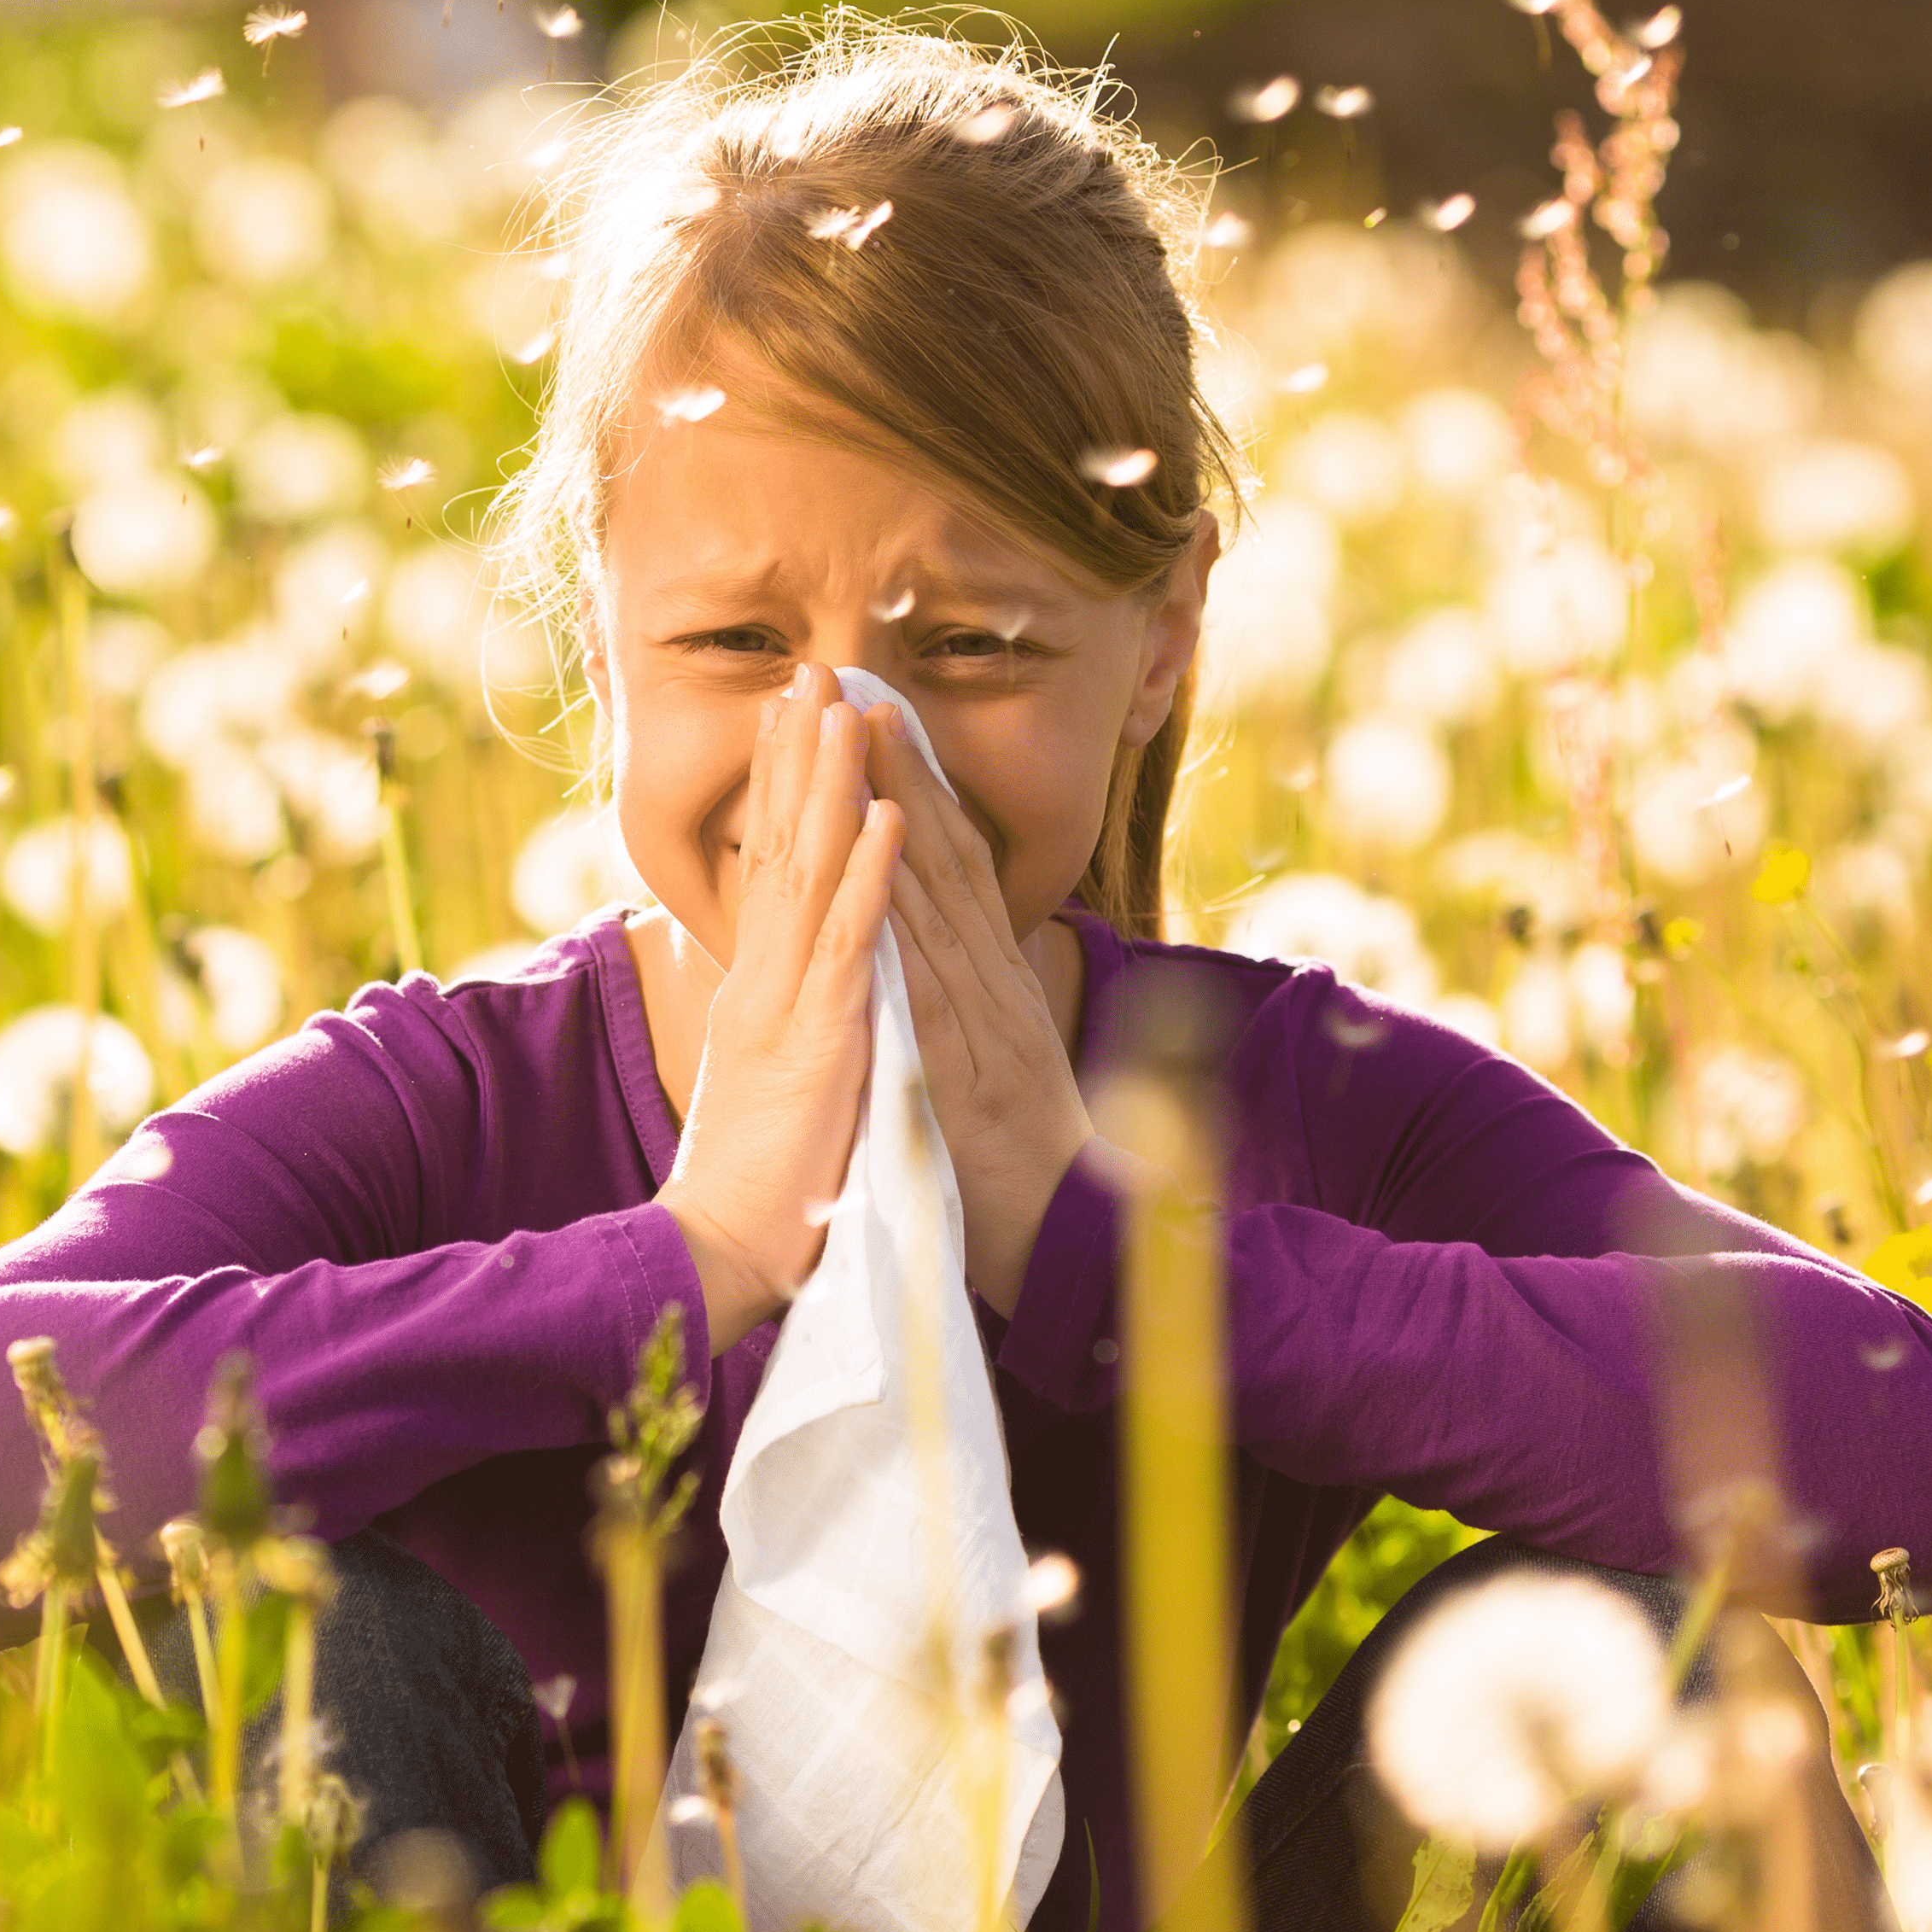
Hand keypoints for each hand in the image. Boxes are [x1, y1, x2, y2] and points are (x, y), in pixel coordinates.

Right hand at [656, 668, 906, 1357]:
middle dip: (797, 755)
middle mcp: (764, 978)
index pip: (769, 865)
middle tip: (810, 670)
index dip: (784, 788)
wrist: (723, 1252)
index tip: (795, 716)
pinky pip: (849, 943)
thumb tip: (783, 976)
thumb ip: (779, 1017)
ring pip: (810, 872)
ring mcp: (788, 1003)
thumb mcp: (769, 1075)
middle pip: (780, 845)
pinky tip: (887, 815)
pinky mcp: (818, 1039)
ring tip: (845, 707)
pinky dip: (870, 875)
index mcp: (757, 986)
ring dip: (830, 785)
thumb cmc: (759, 1181)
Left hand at [862, 701, 1096, 1317]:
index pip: (951, 869)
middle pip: (943, 858)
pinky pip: (928, 980)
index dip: (915, 790)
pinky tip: (881, 859)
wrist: (1070, 1247)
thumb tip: (943, 968)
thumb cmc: (1020, 1170)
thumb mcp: (994, 1072)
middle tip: (861, 683)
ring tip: (863, 733)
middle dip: (902, 767)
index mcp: (992, 986)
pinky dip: (906, 915)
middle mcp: (992, 985)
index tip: (878, 719)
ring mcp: (982, 1020)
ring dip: (898, 810)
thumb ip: (971, 1013)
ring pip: (936, 898)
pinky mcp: (963, 1068)